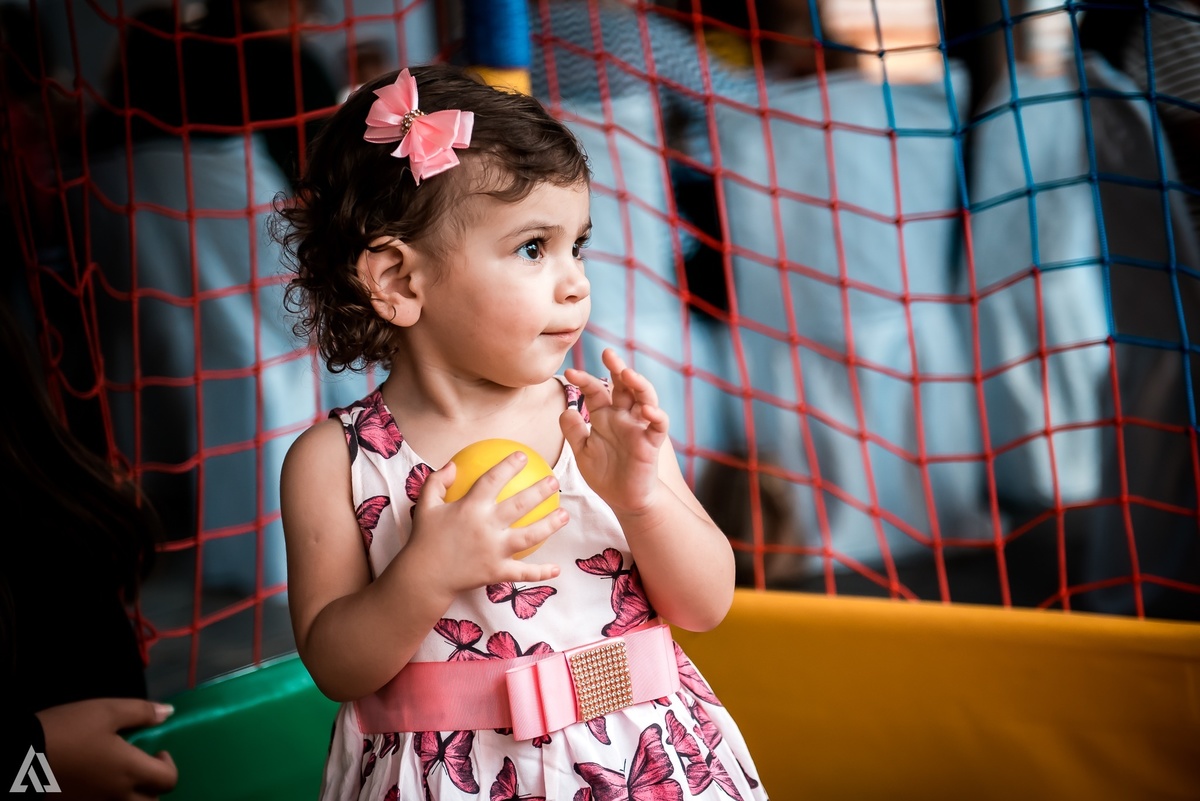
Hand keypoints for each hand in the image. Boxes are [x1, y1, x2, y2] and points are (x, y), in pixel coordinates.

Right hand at [35, 698, 177, 800]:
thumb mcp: (106, 711)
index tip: (157, 752)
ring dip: (131, 798)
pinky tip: (95, 786)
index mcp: (129, 771)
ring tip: (118, 778)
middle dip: (152, 788)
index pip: (168, 780)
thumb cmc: (65, 731)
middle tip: (140, 769)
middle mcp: (116, 797)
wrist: (17, 757)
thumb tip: (168, 713)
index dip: (169, 766)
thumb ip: (140, 713)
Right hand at [408, 451, 565, 596]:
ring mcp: (494, 550)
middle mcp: (486, 526)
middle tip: (554, 481)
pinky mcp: (497, 572)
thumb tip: (452, 465)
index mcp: (470, 508)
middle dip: (540, 491)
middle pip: (520, 505)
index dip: (509, 466)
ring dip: (550, 525)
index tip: (523, 456)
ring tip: (565, 515)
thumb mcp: (425, 506)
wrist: (423, 577)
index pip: (493, 480)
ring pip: (529, 536)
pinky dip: (541, 572)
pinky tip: (556, 569)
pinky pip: (523, 572)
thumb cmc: (425, 539)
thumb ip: (437, 482)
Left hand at [562, 348, 668, 513]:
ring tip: (628, 374)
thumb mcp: (583, 452)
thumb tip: (565, 410)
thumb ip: (574, 432)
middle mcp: (623, 417)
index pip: (596, 391)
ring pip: (645, 398)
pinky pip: (659, 426)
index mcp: (605, 416)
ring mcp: (639, 428)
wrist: (624, 500)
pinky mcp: (652, 443)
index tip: (569, 372)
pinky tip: (647, 411)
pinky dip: (656, 416)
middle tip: (608, 353)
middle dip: (617, 368)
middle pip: (624, 386)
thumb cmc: (605, 474)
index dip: (584, 380)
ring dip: (639, 384)